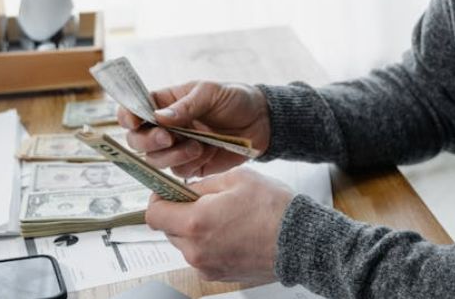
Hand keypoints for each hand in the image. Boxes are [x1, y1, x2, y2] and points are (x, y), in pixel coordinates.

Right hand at [118, 81, 270, 176]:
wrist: (261, 122)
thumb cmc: (235, 99)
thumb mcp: (211, 92)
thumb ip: (186, 105)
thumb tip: (158, 117)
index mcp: (165, 103)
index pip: (134, 109)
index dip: (127, 116)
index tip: (134, 121)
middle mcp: (165, 127)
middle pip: (137, 140)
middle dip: (148, 141)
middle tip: (168, 137)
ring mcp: (176, 147)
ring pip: (155, 159)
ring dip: (173, 155)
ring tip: (198, 145)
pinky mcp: (190, 165)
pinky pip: (177, 172)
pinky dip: (189, 164)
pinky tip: (207, 151)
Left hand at [145, 167, 293, 282]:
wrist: (300, 242)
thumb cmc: (274, 210)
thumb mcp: (238, 178)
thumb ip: (203, 183)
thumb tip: (186, 188)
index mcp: (196, 222)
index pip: (154, 214)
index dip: (158, 199)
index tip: (167, 192)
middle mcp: (196, 250)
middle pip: (169, 229)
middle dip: (180, 213)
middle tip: (204, 201)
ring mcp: (207, 266)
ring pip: (185, 244)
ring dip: (195, 229)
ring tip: (224, 217)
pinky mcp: (219, 275)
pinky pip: (202, 256)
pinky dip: (209, 244)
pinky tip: (232, 233)